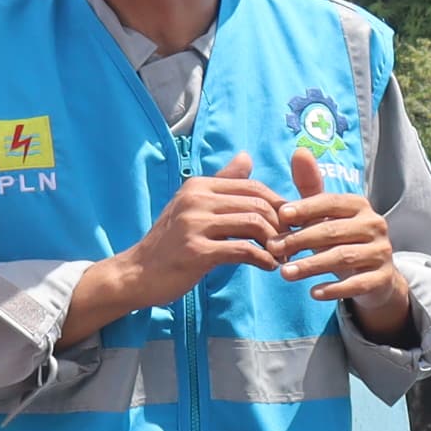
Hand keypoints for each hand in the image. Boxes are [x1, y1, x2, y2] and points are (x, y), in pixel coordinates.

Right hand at [69, 155, 282, 336]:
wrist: (137, 273)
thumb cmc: (171, 242)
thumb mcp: (193, 206)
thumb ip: (222, 183)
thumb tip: (246, 156)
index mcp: (198, 186)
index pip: (253, 187)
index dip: (279, 204)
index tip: (291, 223)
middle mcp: (196, 199)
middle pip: (258, 204)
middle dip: (282, 224)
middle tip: (292, 242)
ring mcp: (194, 224)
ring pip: (254, 224)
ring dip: (276, 242)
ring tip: (282, 256)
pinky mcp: (196, 251)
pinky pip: (243, 250)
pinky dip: (263, 259)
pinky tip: (268, 267)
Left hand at [274, 149, 410, 334]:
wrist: (375, 275)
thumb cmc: (342, 238)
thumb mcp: (326, 214)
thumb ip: (310, 187)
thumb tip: (299, 151)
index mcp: (359, 205)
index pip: (331, 202)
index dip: (306, 207)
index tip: (281, 216)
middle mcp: (375, 224)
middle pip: (334, 231)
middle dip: (301, 240)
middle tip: (273, 248)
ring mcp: (381, 252)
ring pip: (344, 257)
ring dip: (312, 265)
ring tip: (284, 273)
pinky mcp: (383, 277)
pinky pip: (357, 284)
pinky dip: (334, 289)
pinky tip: (312, 293)